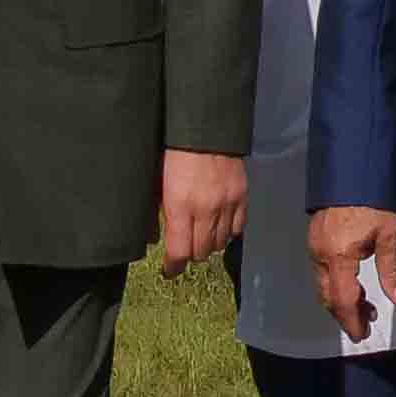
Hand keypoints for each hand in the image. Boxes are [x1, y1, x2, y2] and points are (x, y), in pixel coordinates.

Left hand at [152, 149, 247, 272]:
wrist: (206, 127)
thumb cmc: (173, 152)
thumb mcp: (156, 181)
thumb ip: (154, 211)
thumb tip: (153, 238)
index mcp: (180, 206)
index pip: (179, 252)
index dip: (173, 267)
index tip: (169, 270)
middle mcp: (206, 210)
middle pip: (201, 252)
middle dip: (190, 255)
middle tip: (183, 250)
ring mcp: (227, 204)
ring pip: (220, 243)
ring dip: (208, 245)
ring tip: (201, 237)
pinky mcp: (242, 197)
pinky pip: (237, 229)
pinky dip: (227, 233)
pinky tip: (219, 227)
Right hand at [309, 204, 395, 345]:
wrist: (352, 166)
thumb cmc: (374, 196)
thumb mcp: (390, 232)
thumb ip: (392, 267)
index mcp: (338, 256)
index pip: (342, 300)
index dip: (351, 321)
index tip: (361, 335)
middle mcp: (320, 253)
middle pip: (328, 296)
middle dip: (346, 314)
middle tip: (366, 323)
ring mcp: (315, 244)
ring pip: (324, 284)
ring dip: (342, 298)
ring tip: (367, 305)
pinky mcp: (316, 236)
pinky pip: (323, 269)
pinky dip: (338, 282)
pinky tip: (356, 281)